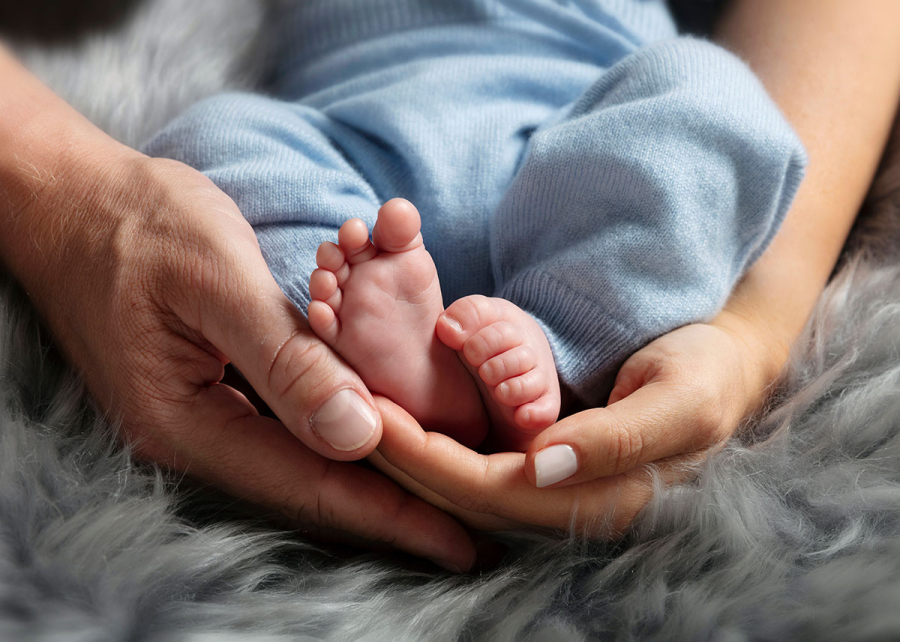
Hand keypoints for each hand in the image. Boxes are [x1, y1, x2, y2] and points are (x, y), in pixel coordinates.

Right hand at [4, 143, 474, 570]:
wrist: (72, 200)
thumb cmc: (137, 227)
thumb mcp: (215, 281)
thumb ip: (285, 359)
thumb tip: (358, 433)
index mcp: (189, 425)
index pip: (309, 486)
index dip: (391, 514)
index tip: (459, 539)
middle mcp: (198, 436)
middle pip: (313, 484)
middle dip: (395, 504)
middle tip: (475, 522)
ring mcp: (207, 414)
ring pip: (306, 456)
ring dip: (374, 469)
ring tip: (447, 487)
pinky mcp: (217, 388)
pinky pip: (290, 421)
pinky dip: (344, 427)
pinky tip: (387, 430)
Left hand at [370, 313, 781, 532]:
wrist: (725, 360)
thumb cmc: (709, 373)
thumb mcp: (680, 400)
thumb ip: (618, 441)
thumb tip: (544, 464)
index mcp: (599, 499)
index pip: (489, 490)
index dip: (426, 459)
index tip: (372, 418)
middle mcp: (568, 504)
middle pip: (462, 495)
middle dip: (400, 461)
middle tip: (344, 413)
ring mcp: (554, 486)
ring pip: (460, 483)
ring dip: (408, 454)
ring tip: (357, 413)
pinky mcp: (545, 463)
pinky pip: (475, 459)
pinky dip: (434, 440)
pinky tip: (402, 416)